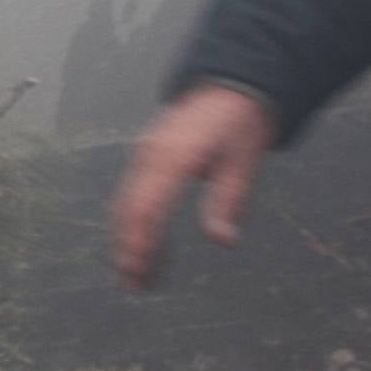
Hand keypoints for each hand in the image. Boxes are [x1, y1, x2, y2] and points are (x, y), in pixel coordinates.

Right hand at [109, 82, 276, 290]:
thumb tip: (222, 241)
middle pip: (128, 209)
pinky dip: (135, 222)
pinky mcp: (148, 158)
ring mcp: (144, 156)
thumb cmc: (240, 122)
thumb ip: (229, 201)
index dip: (139, 242)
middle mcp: (149, 157)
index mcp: (171, 158)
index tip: (138, 272)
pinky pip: (134, 194)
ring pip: (126, 204)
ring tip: (137, 275)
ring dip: (129, 239)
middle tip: (132, 286)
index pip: (145, 208)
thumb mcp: (244, 161)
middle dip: (128, 249)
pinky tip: (149, 245)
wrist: (231, 84)